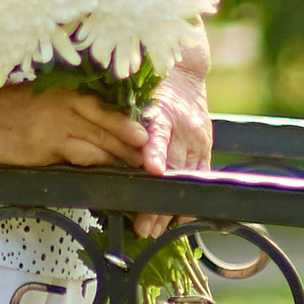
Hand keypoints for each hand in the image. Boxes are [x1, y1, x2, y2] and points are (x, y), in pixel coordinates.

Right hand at [0, 80, 152, 169]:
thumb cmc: (4, 107)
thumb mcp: (40, 95)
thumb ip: (67, 104)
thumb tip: (93, 119)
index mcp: (64, 90)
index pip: (104, 105)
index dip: (127, 119)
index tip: (147, 130)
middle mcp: (65, 105)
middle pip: (109, 125)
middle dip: (133, 141)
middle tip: (154, 154)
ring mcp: (57, 128)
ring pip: (100, 143)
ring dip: (122, 156)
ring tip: (140, 166)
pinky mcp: (47, 148)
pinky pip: (81, 157)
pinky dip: (98, 164)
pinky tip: (110, 172)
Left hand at [128, 54, 212, 245]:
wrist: (186, 73)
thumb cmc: (152, 86)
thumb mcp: (135, 95)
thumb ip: (121, 119)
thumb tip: (97, 138)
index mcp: (162, 111)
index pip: (158, 134)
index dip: (155, 152)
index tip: (150, 170)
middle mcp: (183, 127)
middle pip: (170, 167)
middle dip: (156, 198)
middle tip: (141, 225)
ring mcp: (197, 140)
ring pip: (183, 178)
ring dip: (168, 207)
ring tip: (152, 229)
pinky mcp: (205, 148)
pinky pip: (199, 178)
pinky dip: (189, 200)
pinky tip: (180, 220)